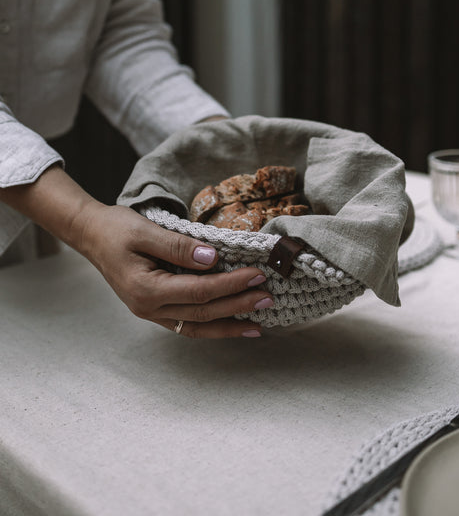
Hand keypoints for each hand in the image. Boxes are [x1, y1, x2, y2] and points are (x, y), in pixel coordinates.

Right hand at [71, 201, 271, 337]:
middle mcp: (148, 308)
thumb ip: (180, 247)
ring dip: (229, 325)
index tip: (257, 273)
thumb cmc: (117, 229)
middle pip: (202, 313)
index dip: (231, 284)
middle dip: (238, 306)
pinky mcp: (155, 309)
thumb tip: (214, 259)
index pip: (200, 291)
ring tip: (259, 323)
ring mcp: (151, 312)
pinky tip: (232, 324)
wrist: (92, 235)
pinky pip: (187, 323)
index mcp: (146, 289)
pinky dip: (212, 326)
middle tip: (268, 297)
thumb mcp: (147, 231)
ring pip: (196, 327)